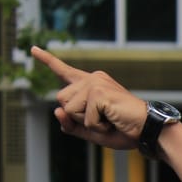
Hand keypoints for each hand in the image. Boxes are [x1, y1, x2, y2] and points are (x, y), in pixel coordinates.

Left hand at [31, 46, 145, 149]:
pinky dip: (97, 126)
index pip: (65, 72)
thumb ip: (71, 124)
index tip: (32, 50)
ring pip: (69, 108)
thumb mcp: (92, 131)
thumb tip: (56, 110)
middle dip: (77, 117)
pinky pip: (84, 117)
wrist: (148, 131)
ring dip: (87, 122)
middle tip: (103, 119)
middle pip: (61, 99)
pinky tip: (112, 121)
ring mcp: (95, 83)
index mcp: (92, 84)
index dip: (48, 61)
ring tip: (109, 120)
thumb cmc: (124, 130)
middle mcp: (92, 79)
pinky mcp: (99, 92)